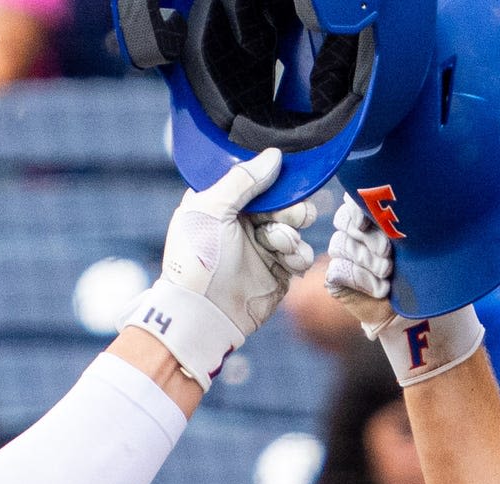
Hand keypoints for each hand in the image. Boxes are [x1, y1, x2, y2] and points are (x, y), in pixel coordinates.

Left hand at [138, 147, 319, 383]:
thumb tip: (274, 156)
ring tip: (278, 245)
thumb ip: (243, 179)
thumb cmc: (197, 258)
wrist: (203, 311)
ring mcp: (263, 248)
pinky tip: (287, 262)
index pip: (260, 182)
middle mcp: (246, 224)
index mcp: (226, 204)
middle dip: (291, 208)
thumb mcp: (212, 207)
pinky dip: (299, 256)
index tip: (285, 182)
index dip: (276, 181)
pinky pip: (302, 255)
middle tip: (286, 217)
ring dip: (292, 234)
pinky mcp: (279, 273)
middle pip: (286, 202)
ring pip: (298, 228)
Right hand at [325, 204, 483, 384]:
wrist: (421, 313)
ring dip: (367, 260)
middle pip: (345, 221)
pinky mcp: (337, 277)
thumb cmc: (425, 270)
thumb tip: (409, 192)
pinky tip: (381, 289)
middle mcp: (355, 231)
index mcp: (374, 214)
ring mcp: (344, 253)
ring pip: (341, 245)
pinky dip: (361, 279)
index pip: (354, 199)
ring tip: (388, 272)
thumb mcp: (420, 241)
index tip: (370, 220)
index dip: (358, 207)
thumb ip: (407, 219)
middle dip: (368, 238)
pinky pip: (338, 270)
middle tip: (388, 254)